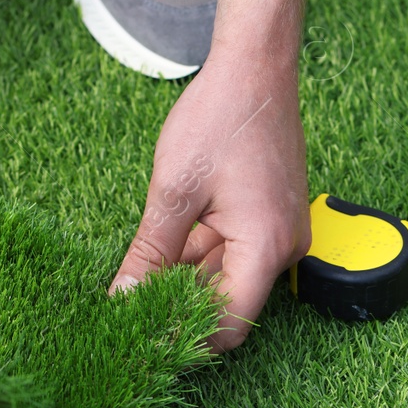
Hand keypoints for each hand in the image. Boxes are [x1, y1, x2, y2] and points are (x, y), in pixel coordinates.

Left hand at [110, 0, 312, 350]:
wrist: (255, 68)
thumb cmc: (219, 120)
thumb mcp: (173, 192)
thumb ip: (150, 254)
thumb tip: (124, 300)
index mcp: (265, 248)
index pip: (230, 325)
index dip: (187, 338)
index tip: (144, 339)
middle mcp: (283, 248)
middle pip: (230, 305)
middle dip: (181, 311)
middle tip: (131, 316)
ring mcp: (280, 233)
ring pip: (228, 279)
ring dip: (186, 283)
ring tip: (138, 283)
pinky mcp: (271, 218)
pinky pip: (235, 253)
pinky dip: (200, 258)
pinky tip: (161, 254)